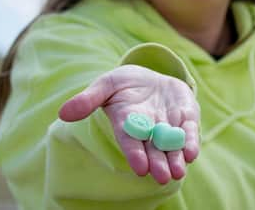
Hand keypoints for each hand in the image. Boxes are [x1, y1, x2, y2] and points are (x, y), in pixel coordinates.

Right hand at [58, 65, 200, 184]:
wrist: (151, 77)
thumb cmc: (123, 84)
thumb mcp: (105, 85)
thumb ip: (88, 99)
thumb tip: (63, 113)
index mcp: (127, 124)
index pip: (130, 142)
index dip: (134, 154)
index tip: (139, 167)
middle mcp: (149, 130)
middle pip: (153, 150)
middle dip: (158, 163)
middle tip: (162, 177)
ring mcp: (168, 125)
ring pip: (172, 146)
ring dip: (176, 159)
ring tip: (178, 172)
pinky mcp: (186, 117)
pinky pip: (189, 131)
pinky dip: (191, 141)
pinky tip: (192, 152)